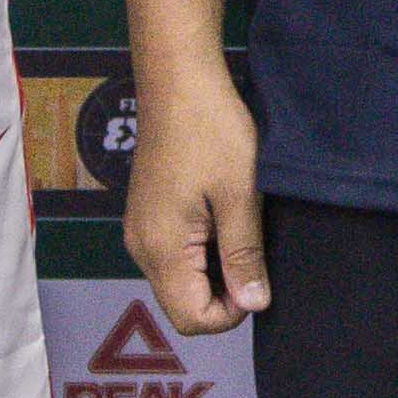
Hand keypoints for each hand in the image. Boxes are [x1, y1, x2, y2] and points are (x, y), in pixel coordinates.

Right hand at [120, 58, 272, 334]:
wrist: (178, 78)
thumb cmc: (210, 129)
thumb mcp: (240, 195)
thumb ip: (244, 255)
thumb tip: (254, 304)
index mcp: (161, 248)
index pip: (192, 319)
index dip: (232, 311)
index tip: (256, 273)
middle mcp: (141, 246)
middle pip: (182, 305)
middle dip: (223, 293)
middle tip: (252, 249)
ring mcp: (141, 229)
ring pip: (179, 281)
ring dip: (214, 270)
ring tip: (239, 227)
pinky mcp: (147, 213)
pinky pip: (174, 255)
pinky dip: (202, 251)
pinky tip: (223, 217)